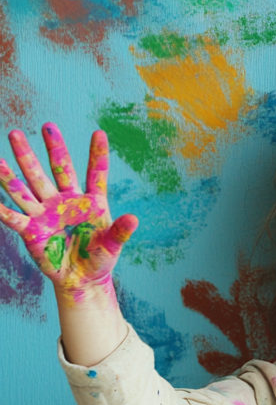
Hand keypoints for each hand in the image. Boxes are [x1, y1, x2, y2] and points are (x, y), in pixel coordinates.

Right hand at [0, 123, 136, 304]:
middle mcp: (67, 202)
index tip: (100, 132)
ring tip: (5, 152)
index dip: (97, 154)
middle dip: (50, 148)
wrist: (81, 279)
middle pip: (57, 170)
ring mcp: (47, 214)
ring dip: (17, 170)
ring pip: (30, 187)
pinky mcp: (32, 231)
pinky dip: (2, 209)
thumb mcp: (113, 245)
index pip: (96, 173)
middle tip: (45, 125)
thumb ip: (120, 231)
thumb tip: (133, 218)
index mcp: (91, 202)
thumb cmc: (100, 258)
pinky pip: (14, 217)